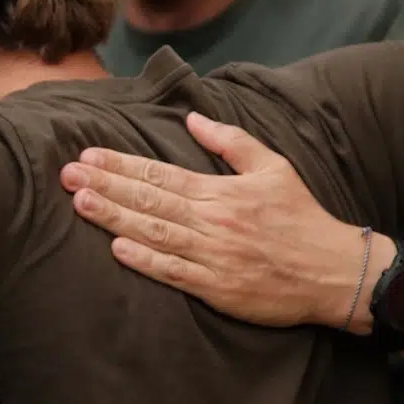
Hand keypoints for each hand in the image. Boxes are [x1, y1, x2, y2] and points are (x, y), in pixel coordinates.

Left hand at [60, 111, 373, 330]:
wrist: (336, 272)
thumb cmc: (302, 218)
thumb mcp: (273, 167)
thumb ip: (231, 141)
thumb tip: (192, 116)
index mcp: (221, 191)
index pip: (160, 173)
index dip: (120, 164)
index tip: (87, 156)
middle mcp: (213, 221)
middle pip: (149, 199)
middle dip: (105, 186)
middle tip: (68, 175)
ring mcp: (213, 255)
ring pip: (155, 233)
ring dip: (115, 217)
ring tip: (81, 203)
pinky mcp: (217, 288)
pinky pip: (174, 272)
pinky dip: (145, 261)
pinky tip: (116, 249)